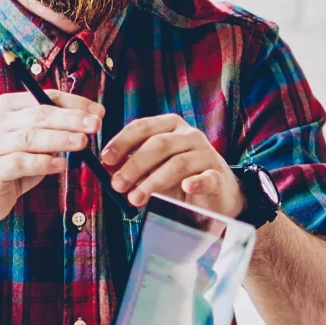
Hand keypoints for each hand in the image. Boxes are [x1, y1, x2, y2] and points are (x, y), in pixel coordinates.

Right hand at [0, 90, 102, 232]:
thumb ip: (53, 131)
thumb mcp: (33, 145)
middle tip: (96, 124)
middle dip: (71, 119)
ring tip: (83, 143)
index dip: (75, 103)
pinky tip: (61, 165)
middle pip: (40, 114)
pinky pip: (20, 162)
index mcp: (8, 108)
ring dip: (60, 138)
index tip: (99, 112)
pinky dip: (43, 163)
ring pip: (30, 136)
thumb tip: (90, 120)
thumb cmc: (10, 167)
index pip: (45, 97)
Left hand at [102, 114, 240, 214]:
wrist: (218, 193)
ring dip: (153, 181)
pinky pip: (206, 178)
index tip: (106, 159)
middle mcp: (189, 135)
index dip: (122, 141)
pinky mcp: (218, 176)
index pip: (143, 127)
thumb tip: (109, 167)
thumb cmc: (181, 177)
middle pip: (158, 144)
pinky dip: (195, 182)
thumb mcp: (154, 168)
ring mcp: (206, 154)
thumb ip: (133, 165)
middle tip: (118, 184)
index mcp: (170, 126)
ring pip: (177, 163)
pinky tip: (186, 187)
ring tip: (136, 198)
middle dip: (134, 165)